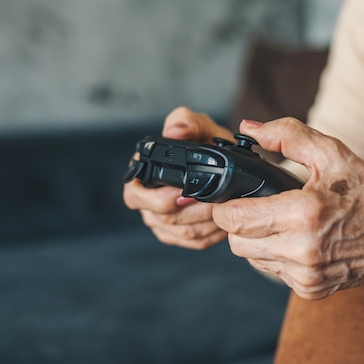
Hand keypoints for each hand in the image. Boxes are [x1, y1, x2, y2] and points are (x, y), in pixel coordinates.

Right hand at [123, 107, 233, 248]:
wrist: (227, 163)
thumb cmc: (206, 144)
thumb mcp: (200, 127)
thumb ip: (187, 122)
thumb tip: (174, 131)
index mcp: (143, 173)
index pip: (135, 194)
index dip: (158, 199)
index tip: (182, 195)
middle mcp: (148, 200)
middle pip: (161, 218)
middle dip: (192, 211)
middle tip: (214, 201)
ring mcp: (162, 220)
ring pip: (181, 232)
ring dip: (205, 222)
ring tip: (223, 208)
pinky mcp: (180, 234)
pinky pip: (194, 242)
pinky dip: (212, 234)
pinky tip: (223, 222)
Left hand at [212, 117, 363, 298]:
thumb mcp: (334, 154)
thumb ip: (288, 135)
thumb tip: (249, 128)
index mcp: (303, 214)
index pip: (233, 219)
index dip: (226, 205)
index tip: (234, 194)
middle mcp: (301, 251)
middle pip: (236, 242)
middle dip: (239, 222)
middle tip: (260, 204)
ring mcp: (305, 275)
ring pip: (252, 258)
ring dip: (257, 239)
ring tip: (283, 220)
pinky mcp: (310, 290)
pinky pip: (273, 271)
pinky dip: (277, 255)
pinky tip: (299, 239)